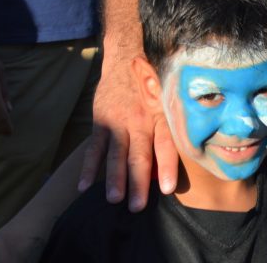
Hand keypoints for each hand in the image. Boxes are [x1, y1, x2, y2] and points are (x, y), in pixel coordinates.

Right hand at [77, 57, 179, 210]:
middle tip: (137, 207)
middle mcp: (141, 121)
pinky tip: (82, 186)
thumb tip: (184, 154)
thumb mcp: (168, 101)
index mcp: (161, 117)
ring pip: (116, 154)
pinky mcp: (101, 122)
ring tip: (114, 200)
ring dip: (114, 178)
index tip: (169, 189)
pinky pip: (94, 148)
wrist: (128, 59)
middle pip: (140, 155)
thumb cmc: (154, 87)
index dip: (167, 166)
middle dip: (139, 182)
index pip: (166, 145)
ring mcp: (119, 122)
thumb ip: (172, 126)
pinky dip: (88, 167)